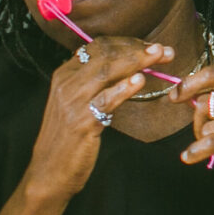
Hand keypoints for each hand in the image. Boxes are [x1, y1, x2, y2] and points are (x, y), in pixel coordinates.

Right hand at [25, 37, 177, 199]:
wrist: (49, 171)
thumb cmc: (70, 137)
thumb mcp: (79, 103)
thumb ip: (98, 84)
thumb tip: (131, 68)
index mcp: (65, 75)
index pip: (98, 47)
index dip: (127, 43)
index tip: (151, 47)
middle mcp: (66, 84)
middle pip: (105, 56)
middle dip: (137, 50)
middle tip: (164, 50)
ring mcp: (72, 103)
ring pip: (106, 72)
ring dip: (136, 62)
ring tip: (159, 57)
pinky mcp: (81, 123)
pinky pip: (104, 100)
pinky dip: (122, 89)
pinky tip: (139, 82)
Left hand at [173, 65, 213, 210]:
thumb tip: (193, 99)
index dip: (190, 83)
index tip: (176, 95)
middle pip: (206, 101)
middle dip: (199, 122)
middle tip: (206, 138)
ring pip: (208, 126)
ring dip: (210, 143)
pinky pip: (208, 143)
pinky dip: (195, 151)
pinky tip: (190, 157)